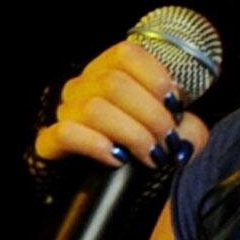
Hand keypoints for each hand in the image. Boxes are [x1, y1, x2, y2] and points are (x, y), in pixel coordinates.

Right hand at [36, 41, 209, 172]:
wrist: (106, 184)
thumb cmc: (143, 149)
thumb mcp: (173, 134)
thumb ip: (188, 129)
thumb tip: (188, 138)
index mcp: (110, 70)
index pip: (126, 54)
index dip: (155, 77)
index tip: (176, 106)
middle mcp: (83, 86)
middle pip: (113, 83)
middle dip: (151, 115)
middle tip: (168, 141)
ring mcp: (65, 112)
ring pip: (95, 109)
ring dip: (132, 134)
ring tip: (151, 155)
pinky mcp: (50, 142)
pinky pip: (66, 133)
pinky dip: (97, 145)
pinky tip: (118, 159)